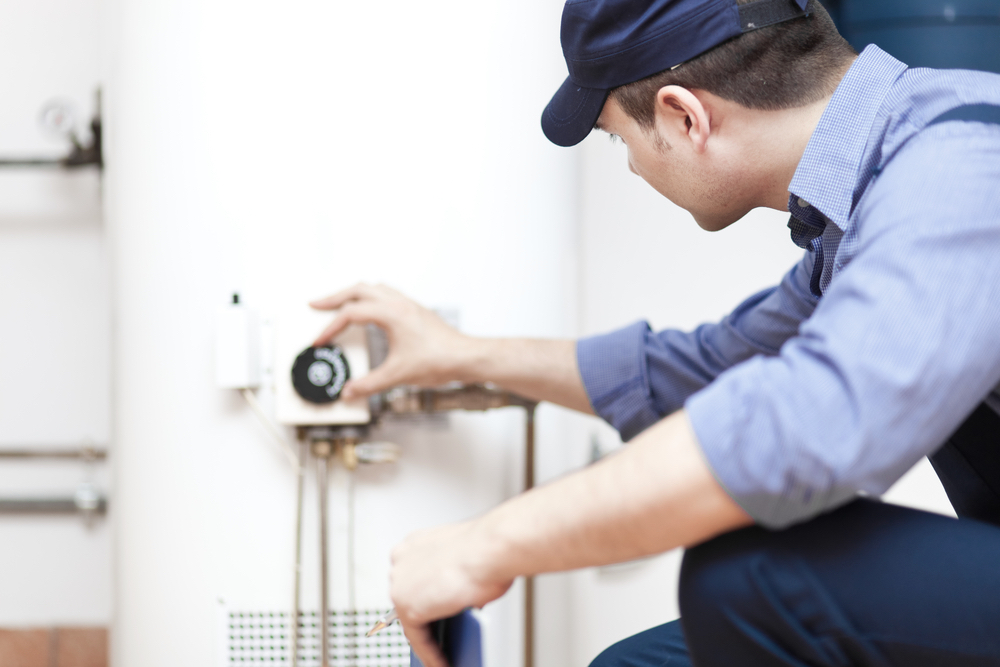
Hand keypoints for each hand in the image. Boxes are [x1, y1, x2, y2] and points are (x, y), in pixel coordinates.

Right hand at [310, 283, 472, 398]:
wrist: (466, 357)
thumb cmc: (441, 360)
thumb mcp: (398, 375)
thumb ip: (369, 384)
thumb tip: (350, 391)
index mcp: (391, 313)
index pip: (351, 314)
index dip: (330, 328)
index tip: (320, 342)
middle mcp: (399, 303)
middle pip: (357, 289)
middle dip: (333, 298)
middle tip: (316, 305)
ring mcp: (408, 304)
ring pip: (373, 287)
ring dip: (352, 294)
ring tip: (338, 304)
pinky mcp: (415, 311)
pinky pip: (386, 294)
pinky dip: (370, 297)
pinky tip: (369, 310)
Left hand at [390, 522, 511, 666]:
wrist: (491, 549)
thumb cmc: (488, 549)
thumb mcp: (468, 562)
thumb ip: (456, 580)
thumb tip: (461, 600)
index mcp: (415, 544)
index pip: (415, 577)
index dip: (425, 595)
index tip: (432, 610)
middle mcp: (403, 560)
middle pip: (410, 597)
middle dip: (425, 617)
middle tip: (440, 635)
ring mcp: (400, 583)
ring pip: (412, 620)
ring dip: (428, 638)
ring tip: (442, 654)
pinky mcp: (407, 607)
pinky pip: (417, 638)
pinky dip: (431, 653)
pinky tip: (443, 662)